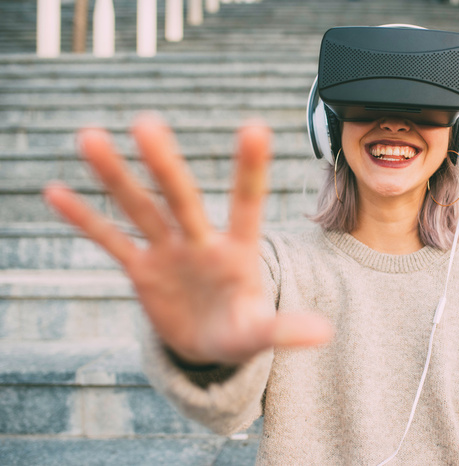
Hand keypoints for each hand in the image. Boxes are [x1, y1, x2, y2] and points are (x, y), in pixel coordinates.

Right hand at [43, 113, 333, 364]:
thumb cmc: (240, 332)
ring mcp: (169, 252)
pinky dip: (85, 220)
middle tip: (145, 124)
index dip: (250, 169)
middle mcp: (202, 242)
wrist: (210, 342)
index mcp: (238, 252)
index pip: (247, 203)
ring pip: (140, 208)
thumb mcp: (259, 335)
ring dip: (115, 177)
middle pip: (181, 199)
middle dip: (164, 165)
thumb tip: (325, 333)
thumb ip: (283, 330)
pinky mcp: (142, 269)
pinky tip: (55, 192)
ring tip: (90, 137)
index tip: (254, 126)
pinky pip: (110, 241)